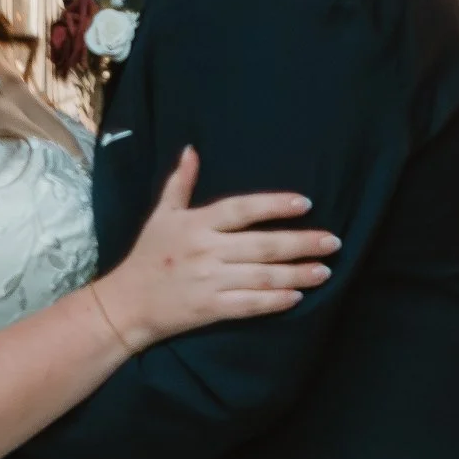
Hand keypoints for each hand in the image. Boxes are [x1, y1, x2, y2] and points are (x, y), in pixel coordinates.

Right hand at [86, 147, 337, 351]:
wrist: (126, 303)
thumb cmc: (147, 256)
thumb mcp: (161, 216)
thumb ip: (180, 184)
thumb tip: (191, 150)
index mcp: (196, 224)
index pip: (242, 209)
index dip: (274, 205)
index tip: (305, 204)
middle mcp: (205, 250)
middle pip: (262, 244)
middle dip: (301, 243)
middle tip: (333, 241)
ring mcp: (209, 281)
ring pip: (262, 276)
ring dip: (297, 273)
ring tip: (325, 271)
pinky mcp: (209, 309)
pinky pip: (248, 305)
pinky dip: (273, 301)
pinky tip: (297, 297)